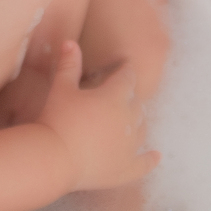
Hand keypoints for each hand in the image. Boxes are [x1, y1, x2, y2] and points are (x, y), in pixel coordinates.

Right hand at [38, 41, 159, 192]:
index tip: (124, 67)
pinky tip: (156, 155)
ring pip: (142, 129)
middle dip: (129, 97)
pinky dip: (151, 158)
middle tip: (119, 96)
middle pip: (137, 103)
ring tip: (130, 121)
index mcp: (115, 96)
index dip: (125, 71)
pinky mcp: (127, 168)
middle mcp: (129, 119)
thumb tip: (70, 42)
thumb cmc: (56, 120)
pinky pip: (145, 163)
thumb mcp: (61, 89)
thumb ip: (69, 65)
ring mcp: (130, 146)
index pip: (127, 77)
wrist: (54, 158)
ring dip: (137, 123)